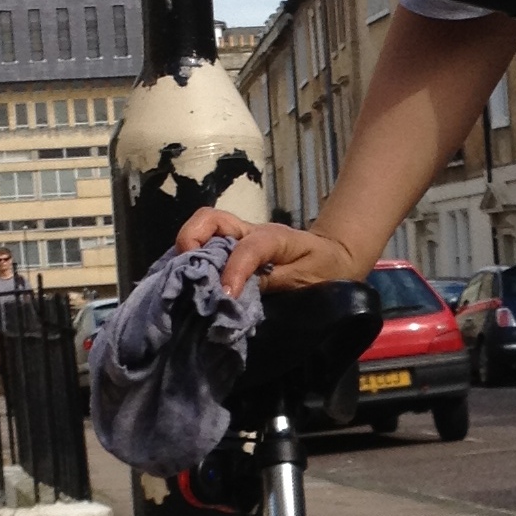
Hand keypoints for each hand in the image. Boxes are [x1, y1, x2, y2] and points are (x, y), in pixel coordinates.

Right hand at [174, 208, 361, 296]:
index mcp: (273, 238)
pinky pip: (205, 246)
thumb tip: (235, 293)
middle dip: (190, 241)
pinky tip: (188, 281)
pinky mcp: (232, 249)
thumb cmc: (324, 270)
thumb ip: (272, 283)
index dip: (232, 271)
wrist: (334, 259)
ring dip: (187, 251)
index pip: (247, 248)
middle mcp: (250, 232)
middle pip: (210, 219)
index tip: (224, 296)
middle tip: (183, 275)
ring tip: (181, 279)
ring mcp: (238, 237)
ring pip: (202, 229)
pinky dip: (191, 260)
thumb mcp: (306, 280)